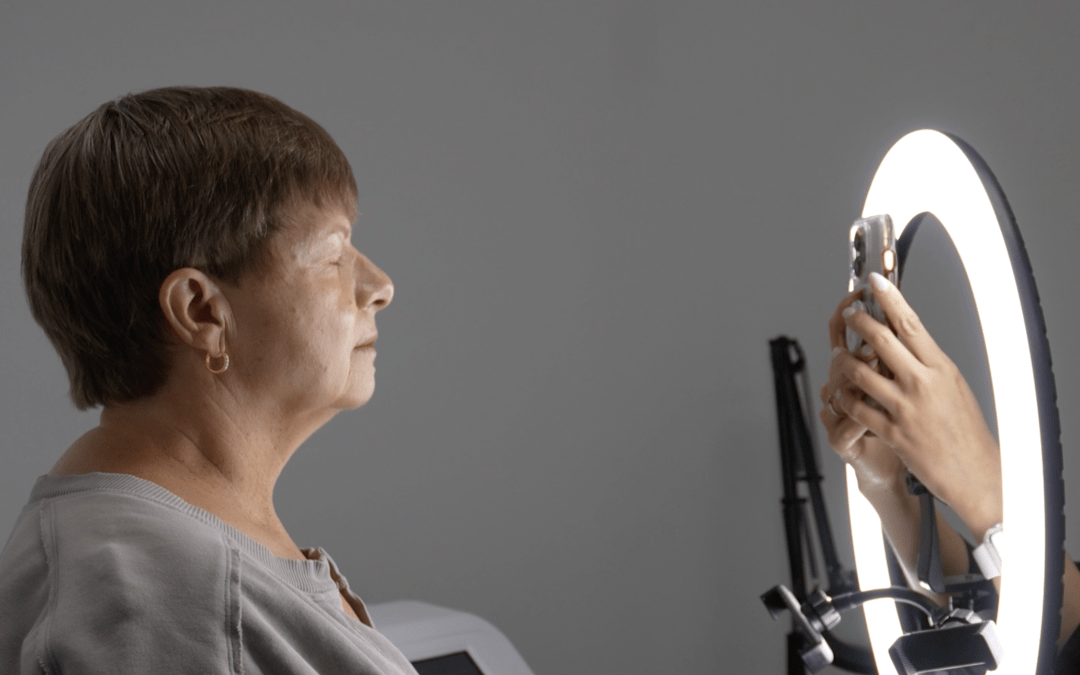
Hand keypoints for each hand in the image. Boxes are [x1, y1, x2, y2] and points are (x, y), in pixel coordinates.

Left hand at [829, 272, 1001, 538]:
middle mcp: (924, 383)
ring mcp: (906, 408)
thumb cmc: (963, 428)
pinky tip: (840, 394)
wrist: (975, 472)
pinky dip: (843, 398)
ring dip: (843, 362)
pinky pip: (856, 408)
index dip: (890, 299)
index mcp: (941, 368)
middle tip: (849, 313)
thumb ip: (927, 362)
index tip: (874, 281)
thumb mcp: (952, 386)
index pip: (912, 325)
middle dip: (859, 322)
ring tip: (838, 356)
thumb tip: (903, 335)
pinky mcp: (893, 432)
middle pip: (881, 340)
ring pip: (860, 372)